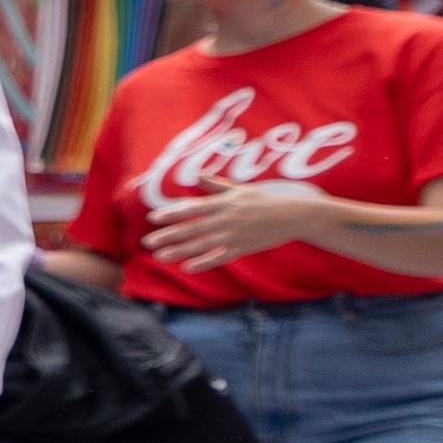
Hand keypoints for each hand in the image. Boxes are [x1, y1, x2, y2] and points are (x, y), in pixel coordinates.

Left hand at [142, 181, 342, 269]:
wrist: (295, 215)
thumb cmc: (266, 199)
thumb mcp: (241, 189)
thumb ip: (217, 185)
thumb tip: (197, 175)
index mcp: (224, 203)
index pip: (192, 208)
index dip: (172, 213)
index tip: (154, 218)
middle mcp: (226, 219)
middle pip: (191, 228)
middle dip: (168, 235)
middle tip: (147, 241)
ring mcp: (234, 235)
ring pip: (201, 245)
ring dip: (179, 251)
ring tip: (160, 256)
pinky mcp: (243, 248)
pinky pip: (220, 257)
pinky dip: (204, 262)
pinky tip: (188, 267)